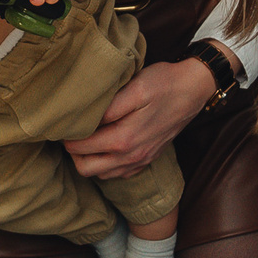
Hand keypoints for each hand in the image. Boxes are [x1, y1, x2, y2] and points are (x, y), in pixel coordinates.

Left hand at [66, 58, 214, 181]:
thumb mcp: (134, 88)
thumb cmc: (163, 84)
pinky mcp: (146, 160)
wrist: (194, 90)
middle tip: (70, 131)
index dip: (66, 136)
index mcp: (124, 139)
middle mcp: (131, 157)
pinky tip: (104, 144)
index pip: (80, 148)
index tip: (63, 123)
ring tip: (85, 137)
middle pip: (85, 167)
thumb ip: (108, 108)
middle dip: (73, 151)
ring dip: (88, 159)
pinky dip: (105, 164)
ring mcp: (140, 161)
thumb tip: (82, 119)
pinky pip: (117, 173)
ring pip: (100, 174)